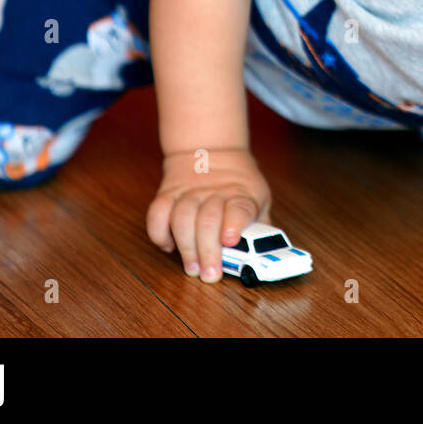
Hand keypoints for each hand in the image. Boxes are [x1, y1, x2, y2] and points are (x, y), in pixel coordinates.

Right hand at [146, 148, 270, 282]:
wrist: (212, 149)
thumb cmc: (238, 185)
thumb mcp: (259, 199)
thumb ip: (259, 226)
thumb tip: (265, 254)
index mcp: (242, 194)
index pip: (239, 207)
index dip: (234, 223)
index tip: (230, 240)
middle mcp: (215, 192)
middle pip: (208, 220)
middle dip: (207, 251)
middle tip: (209, 274)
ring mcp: (190, 192)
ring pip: (182, 218)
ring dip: (185, 246)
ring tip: (192, 268)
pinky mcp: (168, 193)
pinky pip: (157, 213)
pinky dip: (159, 233)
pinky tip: (169, 246)